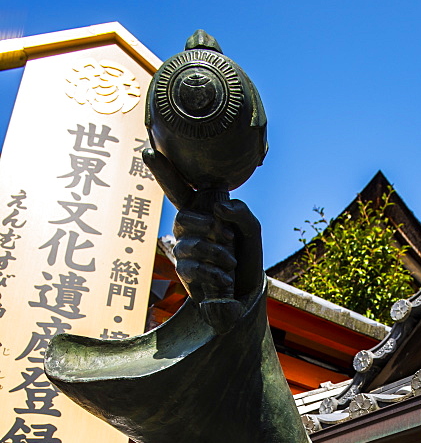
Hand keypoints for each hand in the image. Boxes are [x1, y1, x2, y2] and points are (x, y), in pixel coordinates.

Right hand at [143, 147, 262, 333]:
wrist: (247, 292)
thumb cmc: (246, 256)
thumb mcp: (251, 230)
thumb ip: (241, 212)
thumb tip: (218, 208)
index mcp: (202, 210)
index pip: (179, 188)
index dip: (163, 171)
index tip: (148, 150)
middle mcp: (188, 228)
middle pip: (182, 217)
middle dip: (207, 227)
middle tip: (228, 237)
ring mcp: (184, 250)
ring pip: (189, 244)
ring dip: (216, 253)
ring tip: (232, 262)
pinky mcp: (184, 272)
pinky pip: (190, 267)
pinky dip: (212, 272)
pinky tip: (226, 278)